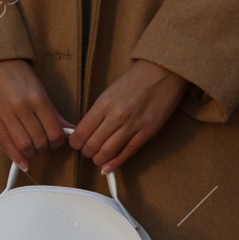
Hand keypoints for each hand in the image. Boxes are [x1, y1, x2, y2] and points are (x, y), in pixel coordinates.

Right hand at [0, 59, 71, 170]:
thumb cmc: (17, 73)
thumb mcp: (39, 88)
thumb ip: (52, 111)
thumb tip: (68, 129)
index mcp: (38, 98)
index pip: (54, 131)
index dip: (58, 142)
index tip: (55, 142)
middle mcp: (22, 107)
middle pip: (40, 141)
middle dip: (44, 148)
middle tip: (43, 145)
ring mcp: (5, 113)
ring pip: (24, 145)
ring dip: (32, 153)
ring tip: (32, 150)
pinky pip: (6, 144)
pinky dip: (17, 157)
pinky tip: (23, 163)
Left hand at [70, 60, 187, 174]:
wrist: (162, 72)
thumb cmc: (136, 80)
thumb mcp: (110, 92)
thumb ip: (99, 111)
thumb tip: (88, 130)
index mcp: (104, 103)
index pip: (82, 131)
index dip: (76, 142)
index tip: (76, 144)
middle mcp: (117, 116)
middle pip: (93, 145)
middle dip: (87, 152)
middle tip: (87, 152)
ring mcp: (133, 125)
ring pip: (108, 152)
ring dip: (99, 160)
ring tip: (98, 158)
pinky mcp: (147, 132)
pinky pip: (128, 152)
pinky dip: (115, 163)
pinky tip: (108, 167)